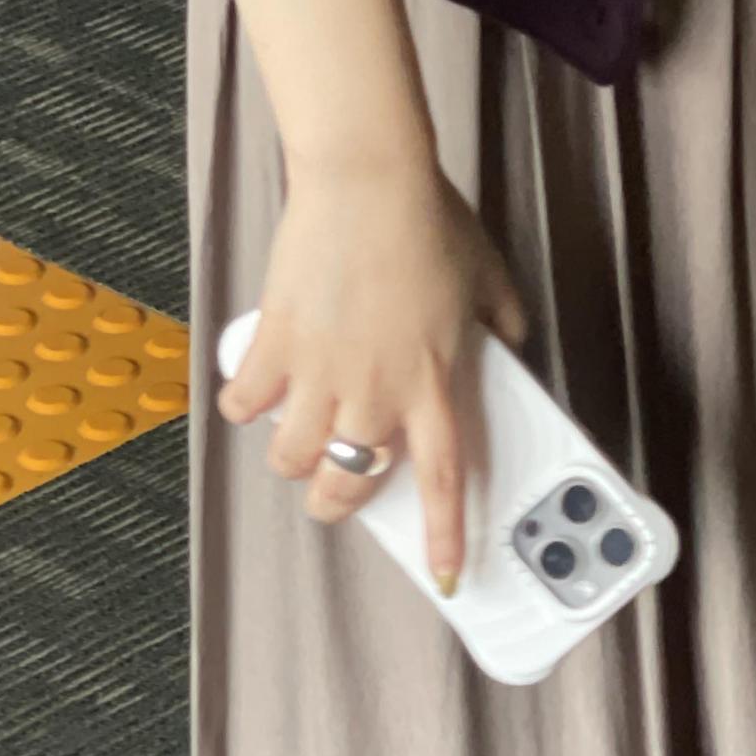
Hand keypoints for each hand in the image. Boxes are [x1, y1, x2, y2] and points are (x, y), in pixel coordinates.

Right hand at [217, 155, 527, 591]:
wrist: (366, 179)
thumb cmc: (427, 220)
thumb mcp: (486, 277)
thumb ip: (501, 320)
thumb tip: (511, 339)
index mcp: (434, 384)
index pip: (443, 480)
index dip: (442, 536)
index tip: (444, 576)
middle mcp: (378, 392)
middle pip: (349, 484)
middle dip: (334, 504)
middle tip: (329, 495)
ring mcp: (324, 373)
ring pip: (292, 458)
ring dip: (289, 460)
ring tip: (292, 441)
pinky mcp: (278, 345)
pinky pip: (248, 403)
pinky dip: (244, 407)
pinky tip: (250, 397)